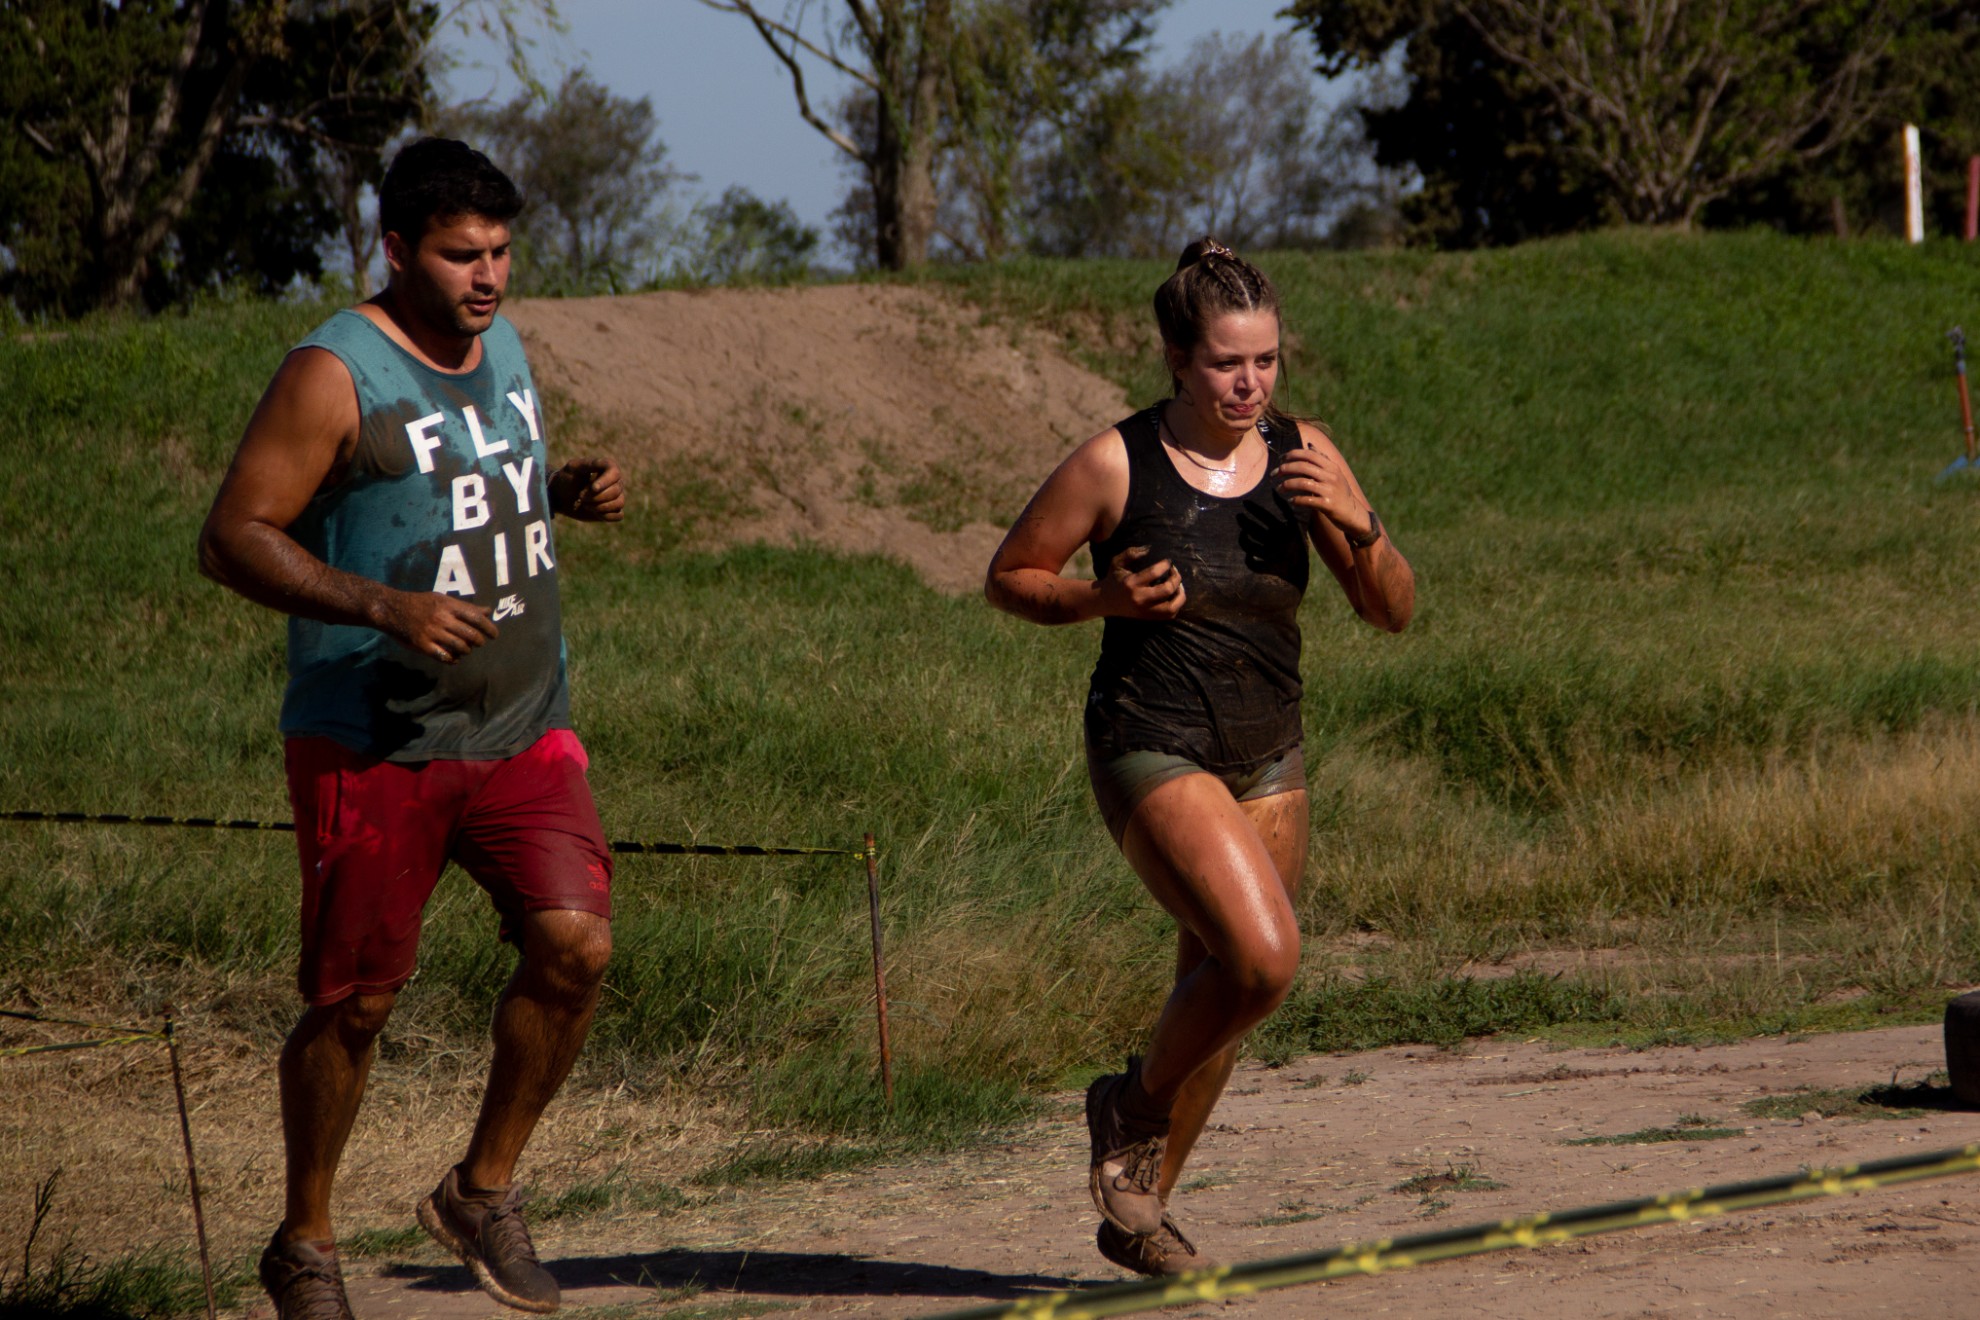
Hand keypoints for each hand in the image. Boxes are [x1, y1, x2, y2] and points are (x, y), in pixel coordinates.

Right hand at [376, 590, 497, 663]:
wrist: (391, 609)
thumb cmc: (420, 603)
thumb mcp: (442, 599)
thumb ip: (465, 607)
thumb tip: (488, 611)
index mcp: (448, 606)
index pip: (476, 617)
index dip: (489, 628)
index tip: (494, 635)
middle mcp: (442, 619)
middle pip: (471, 635)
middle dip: (480, 642)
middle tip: (480, 643)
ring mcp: (432, 633)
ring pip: (460, 647)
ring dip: (467, 651)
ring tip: (466, 649)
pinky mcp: (423, 645)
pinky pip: (444, 657)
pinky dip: (453, 660)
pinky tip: (454, 658)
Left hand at [551, 457, 624, 521]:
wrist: (561, 496)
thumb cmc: (566, 479)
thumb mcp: (573, 468)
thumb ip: (588, 465)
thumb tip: (600, 469)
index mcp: (607, 468)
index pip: (615, 473)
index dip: (605, 482)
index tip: (593, 488)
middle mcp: (615, 481)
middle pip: (615, 491)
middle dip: (596, 497)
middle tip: (580, 497)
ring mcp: (616, 496)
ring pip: (619, 503)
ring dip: (599, 507)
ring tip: (585, 504)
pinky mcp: (613, 510)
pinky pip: (618, 515)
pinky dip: (606, 516)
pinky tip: (594, 512)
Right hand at [1097, 545, 1185, 619]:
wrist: (1104, 601)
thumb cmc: (1114, 579)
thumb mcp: (1117, 562)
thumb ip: (1131, 553)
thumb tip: (1150, 548)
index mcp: (1132, 583)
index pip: (1155, 572)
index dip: (1166, 565)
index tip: (1168, 561)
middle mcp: (1139, 598)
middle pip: (1167, 590)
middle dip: (1176, 578)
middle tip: (1175, 571)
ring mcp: (1145, 610)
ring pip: (1171, 607)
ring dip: (1180, 595)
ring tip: (1179, 585)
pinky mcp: (1148, 617)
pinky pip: (1168, 615)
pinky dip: (1176, 605)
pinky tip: (1175, 596)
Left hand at [1277, 443, 1371, 540]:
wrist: (1353, 513)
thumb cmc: (1339, 492)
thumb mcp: (1334, 473)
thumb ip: (1322, 459)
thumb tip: (1309, 445)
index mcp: (1332, 467)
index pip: (1309, 455)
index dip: (1293, 455)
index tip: (1281, 459)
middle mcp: (1331, 476)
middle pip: (1303, 467)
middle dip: (1285, 469)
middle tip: (1274, 474)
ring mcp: (1330, 490)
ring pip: (1303, 483)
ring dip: (1287, 485)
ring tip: (1280, 488)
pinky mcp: (1328, 504)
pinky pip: (1307, 500)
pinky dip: (1296, 500)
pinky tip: (1291, 501)